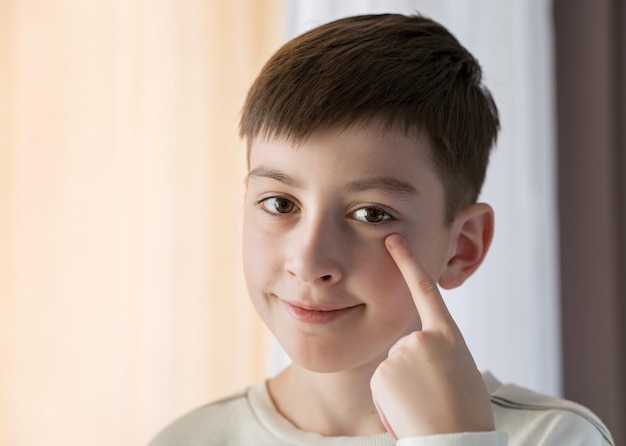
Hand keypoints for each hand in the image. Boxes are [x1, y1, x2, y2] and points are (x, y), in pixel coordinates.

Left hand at [370, 234, 494, 438]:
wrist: (458, 443)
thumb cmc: (466, 414)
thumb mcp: (461, 371)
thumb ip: (439, 351)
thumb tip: (416, 349)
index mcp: (448, 336)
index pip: (426, 290)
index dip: (409, 262)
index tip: (393, 239)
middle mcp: (422, 338)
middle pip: (405, 346)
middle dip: (412, 370)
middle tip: (433, 394)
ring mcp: (401, 354)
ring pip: (392, 366)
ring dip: (402, 387)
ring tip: (424, 405)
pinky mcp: (383, 373)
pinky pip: (382, 384)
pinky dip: (391, 399)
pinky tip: (408, 410)